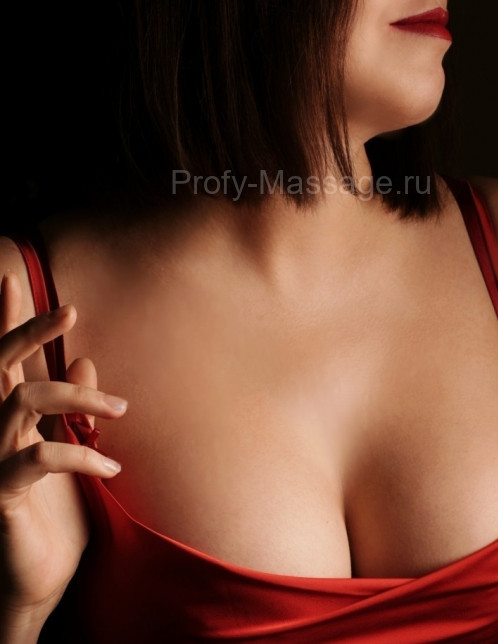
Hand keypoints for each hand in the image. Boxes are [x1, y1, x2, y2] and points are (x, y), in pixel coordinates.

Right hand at [0, 270, 126, 629]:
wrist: (33, 585)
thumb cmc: (49, 518)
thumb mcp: (67, 451)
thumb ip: (71, 410)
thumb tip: (87, 360)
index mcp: (6, 419)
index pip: (3, 361)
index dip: (7, 320)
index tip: (14, 279)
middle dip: (29, 331)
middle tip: (69, 310)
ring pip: (24, 400)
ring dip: (78, 397)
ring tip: (118, 409)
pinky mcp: (0, 493)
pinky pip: (39, 457)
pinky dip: (81, 454)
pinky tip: (110, 466)